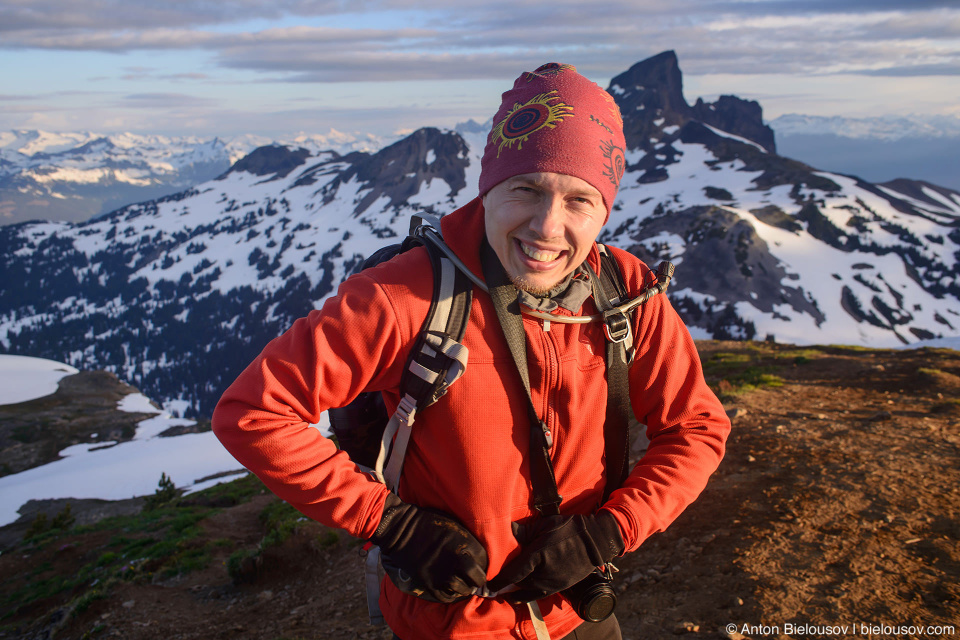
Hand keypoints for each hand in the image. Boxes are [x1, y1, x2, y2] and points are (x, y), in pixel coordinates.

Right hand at [371, 494, 487, 602]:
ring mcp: (440, 572)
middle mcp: (453, 559)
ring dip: (465, 589)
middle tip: (475, 579)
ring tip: (464, 586)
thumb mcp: (451, 525)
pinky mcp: (427, 581)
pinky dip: (450, 595)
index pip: (483, 559)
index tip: (480, 564)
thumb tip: (475, 554)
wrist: (400, 529)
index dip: (483, 563)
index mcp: (461, 542)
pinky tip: (451, 590)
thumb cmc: (427, 523)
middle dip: (478, 579)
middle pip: (476, 577)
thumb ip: (465, 539)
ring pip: (462, 589)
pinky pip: (445, 596)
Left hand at [487, 511, 622, 601]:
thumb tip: (503, 532)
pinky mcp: (560, 587)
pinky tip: (519, 595)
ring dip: (515, 590)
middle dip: (505, 584)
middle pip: (518, 584)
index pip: (513, 573)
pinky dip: (527, 595)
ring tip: (504, 589)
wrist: (594, 541)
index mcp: (539, 555)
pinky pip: (539, 595)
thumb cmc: (568, 529)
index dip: (498, 582)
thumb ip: (523, 532)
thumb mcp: (544, 525)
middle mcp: (545, 572)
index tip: (485, 586)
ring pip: (528, 591)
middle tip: (492, 583)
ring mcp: (554, 581)